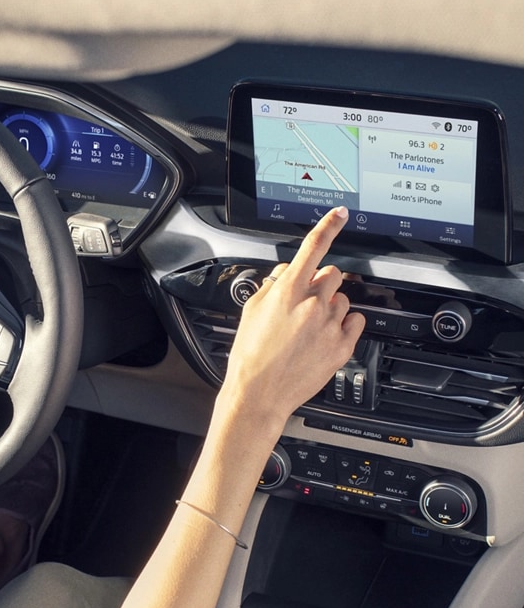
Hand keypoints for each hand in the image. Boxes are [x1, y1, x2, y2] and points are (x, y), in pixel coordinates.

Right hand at [220, 206, 364, 428]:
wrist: (258, 394)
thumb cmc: (251, 356)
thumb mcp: (251, 310)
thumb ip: (272, 284)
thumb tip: (286, 271)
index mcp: (288, 291)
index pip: (313, 247)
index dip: (329, 225)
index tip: (340, 213)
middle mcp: (312, 304)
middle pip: (333, 274)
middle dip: (322, 284)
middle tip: (307, 303)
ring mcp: (329, 325)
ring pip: (343, 299)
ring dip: (331, 307)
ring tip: (311, 329)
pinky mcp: (341, 346)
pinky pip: (355, 322)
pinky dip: (344, 325)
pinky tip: (326, 337)